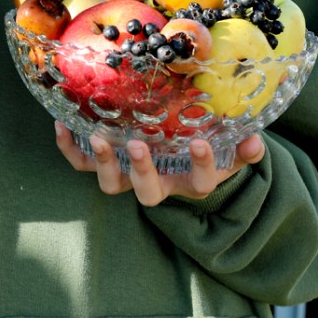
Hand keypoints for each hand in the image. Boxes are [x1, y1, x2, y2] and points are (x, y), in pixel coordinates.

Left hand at [55, 122, 264, 206]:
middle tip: (138, 145)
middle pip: (148, 192)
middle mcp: (158, 184)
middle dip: (142, 170)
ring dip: (105, 163)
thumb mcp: (228, 151)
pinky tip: (61, 125)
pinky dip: (69, 149)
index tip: (201, 144)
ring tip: (99, 136)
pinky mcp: (104, 166)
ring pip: (112, 184)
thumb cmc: (203, 150)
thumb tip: (256, 140)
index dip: (202, 167)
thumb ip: (242, 148)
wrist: (179, 162)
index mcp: (191, 181)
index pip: (200, 182)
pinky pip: (82, 165)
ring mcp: (129, 177)